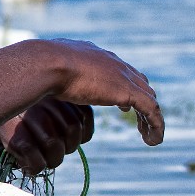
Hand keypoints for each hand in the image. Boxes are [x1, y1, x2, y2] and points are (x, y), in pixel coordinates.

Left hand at [0, 98, 93, 174]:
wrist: (8, 96)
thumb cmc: (5, 127)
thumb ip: (3, 156)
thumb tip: (26, 166)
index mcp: (9, 118)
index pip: (27, 147)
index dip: (35, 165)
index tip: (34, 168)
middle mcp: (31, 104)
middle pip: (52, 142)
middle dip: (54, 159)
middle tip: (51, 160)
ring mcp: (52, 97)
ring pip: (73, 129)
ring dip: (70, 146)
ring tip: (62, 148)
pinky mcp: (71, 95)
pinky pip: (86, 116)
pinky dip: (84, 132)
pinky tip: (72, 137)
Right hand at [50, 39, 164, 145]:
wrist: (46, 64)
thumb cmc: (39, 68)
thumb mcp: (47, 70)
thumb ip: (51, 74)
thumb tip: (39, 80)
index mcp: (94, 55)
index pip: (118, 70)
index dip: (123, 87)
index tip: (123, 105)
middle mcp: (112, 62)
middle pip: (138, 81)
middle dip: (141, 100)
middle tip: (141, 120)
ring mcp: (122, 76)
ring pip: (148, 97)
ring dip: (150, 118)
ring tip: (150, 137)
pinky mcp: (128, 91)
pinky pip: (151, 110)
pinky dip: (155, 125)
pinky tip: (153, 140)